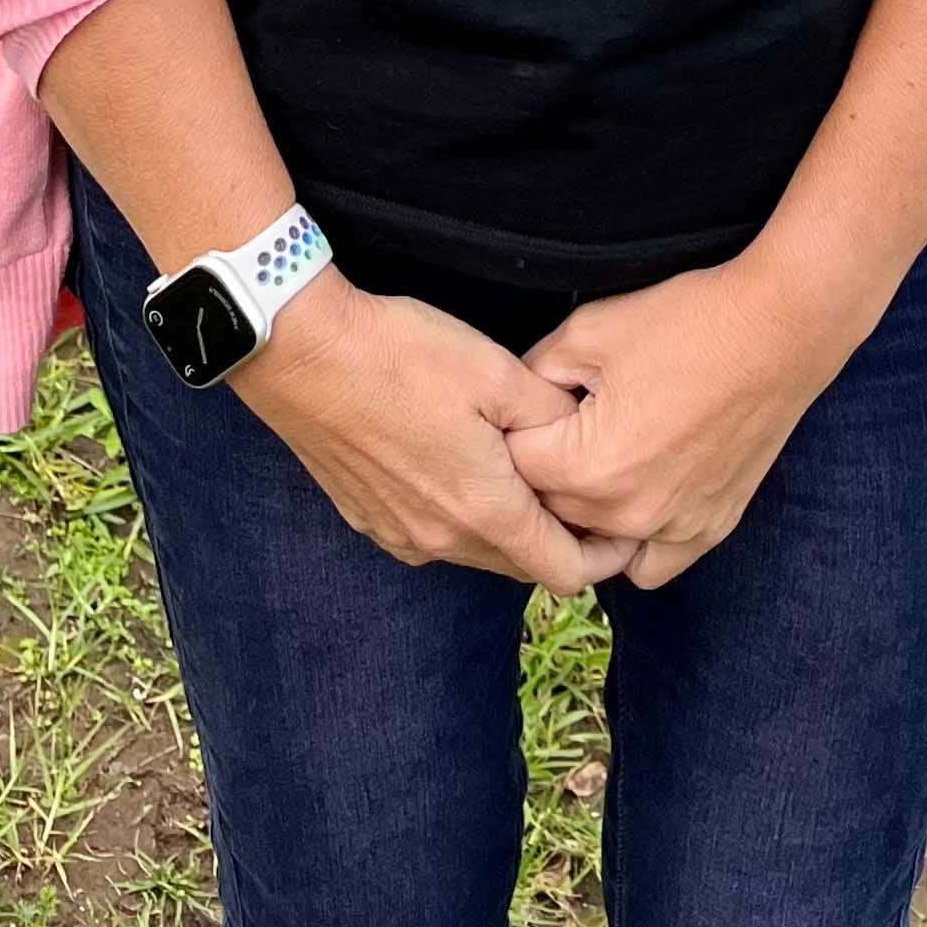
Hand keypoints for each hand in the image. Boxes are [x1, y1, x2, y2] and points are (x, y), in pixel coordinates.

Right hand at [234, 270, 634, 592]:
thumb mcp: (496, 373)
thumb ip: (552, 418)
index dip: (604, 555)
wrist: (303, 353)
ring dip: (505, 524)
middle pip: (521, 564)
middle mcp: (443, 541)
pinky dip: (458, 514)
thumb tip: (586, 443)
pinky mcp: (368, 519)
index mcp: (485, 510)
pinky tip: (455, 461)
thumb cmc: (403, 356)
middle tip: (576, 485)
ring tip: (517, 467)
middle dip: (557, 537)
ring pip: (476, 550)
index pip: (565, 573)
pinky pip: (432, 534)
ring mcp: (400, 535)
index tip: (623, 523)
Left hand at [502, 258, 840, 589]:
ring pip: (596, 543)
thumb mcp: (587, 331)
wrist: (776, 330)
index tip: (525, 406)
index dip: (514, 429)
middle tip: (560, 423)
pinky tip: (633, 495)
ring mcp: (674, 529)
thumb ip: (533, 375)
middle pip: (552, 510)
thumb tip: (511, 402)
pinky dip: (633, 541)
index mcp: (590, 467)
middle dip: (544, 469)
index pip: (515, 468)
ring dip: (583, 512)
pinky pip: (651, 564)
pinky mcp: (710, 529)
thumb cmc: (684, 322)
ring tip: (593, 460)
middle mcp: (629, 514)